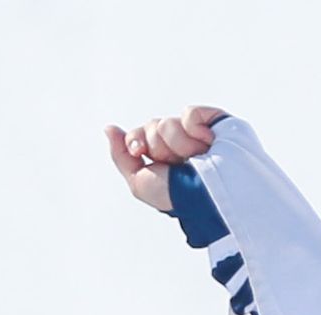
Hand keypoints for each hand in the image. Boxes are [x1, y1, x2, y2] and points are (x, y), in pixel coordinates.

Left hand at [106, 106, 226, 213]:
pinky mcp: (211, 119)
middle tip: (175, 165)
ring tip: (194, 159)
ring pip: (167, 123)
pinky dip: (193, 131)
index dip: (135, 141)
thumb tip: (109, 129)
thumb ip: (121, 155)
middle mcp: (174, 142)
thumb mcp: (139, 181)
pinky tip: (206, 144)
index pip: (136, 134)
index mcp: (157, 156)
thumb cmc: (175, 195)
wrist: (207, 194)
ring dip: (177, 145)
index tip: (139, 152)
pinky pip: (188, 113)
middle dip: (158, 148)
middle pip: (151, 126)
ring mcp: (193, 130)